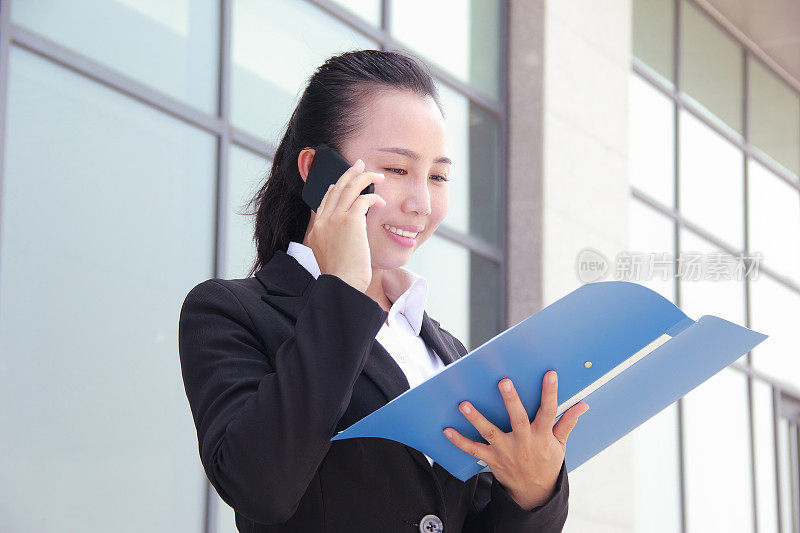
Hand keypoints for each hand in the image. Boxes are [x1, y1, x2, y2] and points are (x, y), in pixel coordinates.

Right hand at [305, 157, 385, 292]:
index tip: (342, 183)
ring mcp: (334, 219)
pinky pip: (363, 199)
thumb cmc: (343, 276)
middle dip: (349, 174)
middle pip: (336, 189)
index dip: (335, 189)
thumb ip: (334, 241)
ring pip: (349, 188)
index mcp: (316, 230)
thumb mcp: (331, 256)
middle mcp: (323, 221)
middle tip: (359, 165)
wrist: (343, 283)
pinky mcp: (350, 221)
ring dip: (364, 178)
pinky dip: (374, 197)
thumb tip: (348, 234)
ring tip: (376, 175)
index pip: (324, 201)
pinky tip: (381, 201)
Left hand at [442, 371, 588, 510]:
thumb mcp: (560, 444)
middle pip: (518, 419)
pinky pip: (473, 449)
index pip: (549, 411)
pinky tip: (447, 430)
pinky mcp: (492, 459)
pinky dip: (459, 441)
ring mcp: (506, 451)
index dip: (550, 393)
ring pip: (490, 433)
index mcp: (542, 436)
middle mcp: (524, 442)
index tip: (550, 374)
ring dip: (476, 418)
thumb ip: (567, 422)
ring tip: (464, 404)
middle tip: (504, 382)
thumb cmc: (547, 463)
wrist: (534, 493)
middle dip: (511, 401)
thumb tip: (583, 404)